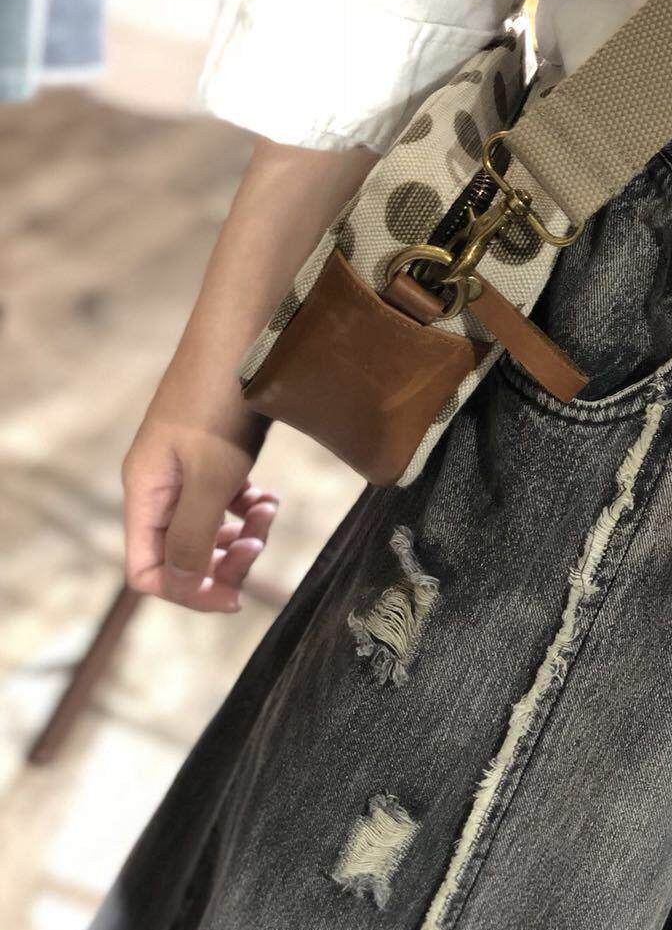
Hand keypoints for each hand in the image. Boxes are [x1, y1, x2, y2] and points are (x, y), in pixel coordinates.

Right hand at [119, 133, 377, 612]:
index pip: (149, 571)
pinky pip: (222, 500)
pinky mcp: (211, 451)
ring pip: (206, 528)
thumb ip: (193, 537)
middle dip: (222, 561)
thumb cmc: (223, 400)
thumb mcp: (211, 477)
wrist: (246, 334)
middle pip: (180, 555)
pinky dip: (246, 509)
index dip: (191, 592)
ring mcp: (184, 466)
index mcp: (145, 493)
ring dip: (239, 534)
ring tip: (268, 512)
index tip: (237, 595)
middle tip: (261, 543)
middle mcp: (157, 483)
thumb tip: (183, 588)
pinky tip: (267, 496)